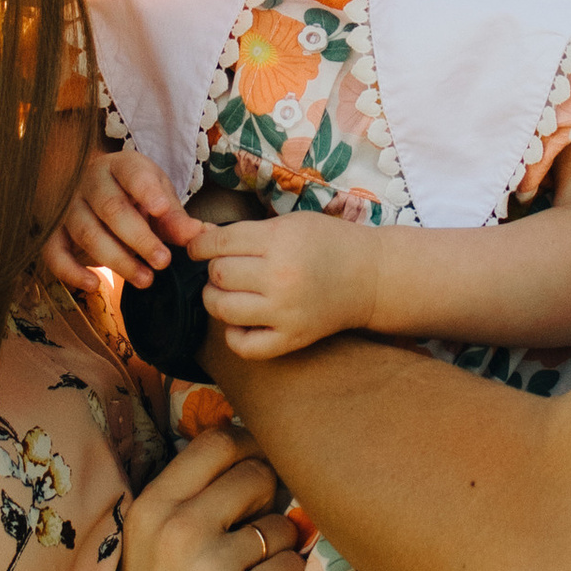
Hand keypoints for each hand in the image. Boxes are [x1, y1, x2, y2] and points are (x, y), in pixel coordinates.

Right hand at [32, 423, 302, 570]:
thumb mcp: (147, 549)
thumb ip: (188, 503)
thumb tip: (254, 459)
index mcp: (150, 508)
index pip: (217, 440)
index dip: (248, 451)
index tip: (254, 475)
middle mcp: (177, 528)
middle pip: (258, 475)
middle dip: (269, 503)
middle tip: (255, 539)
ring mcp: (209, 568)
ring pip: (283, 526)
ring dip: (279, 552)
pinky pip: (293, 570)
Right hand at [44, 146, 200, 293]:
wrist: (93, 190)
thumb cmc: (133, 194)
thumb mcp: (158, 197)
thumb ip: (175, 217)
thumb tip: (197, 236)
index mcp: (120, 166)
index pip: (132, 173)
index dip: (146, 191)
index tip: (162, 209)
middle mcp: (90, 183)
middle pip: (111, 209)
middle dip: (139, 238)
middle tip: (163, 261)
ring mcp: (68, 208)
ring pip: (87, 233)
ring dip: (117, 260)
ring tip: (145, 279)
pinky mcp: (54, 233)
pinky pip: (54, 254)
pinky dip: (71, 272)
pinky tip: (94, 284)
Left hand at [194, 212, 379, 359]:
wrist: (371, 277)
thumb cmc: (329, 243)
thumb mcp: (290, 224)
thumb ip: (245, 232)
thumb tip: (199, 238)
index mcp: (280, 241)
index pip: (218, 244)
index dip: (200, 245)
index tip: (198, 248)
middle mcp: (281, 277)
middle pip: (218, 275)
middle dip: (213, 270)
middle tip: (225, 268)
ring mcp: (286, 312)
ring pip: (223, 309)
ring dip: (216, 299)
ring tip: (227, 293)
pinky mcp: (292, 338)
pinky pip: (244, 346)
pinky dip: (234, 335)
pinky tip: (242, 321)